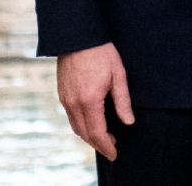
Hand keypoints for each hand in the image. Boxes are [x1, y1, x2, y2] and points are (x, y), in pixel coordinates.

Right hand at [56, 42, 133, 161]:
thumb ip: (123, 101)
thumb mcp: (119, 74)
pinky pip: (70, 117)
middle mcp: (73, 103)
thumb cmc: (101, 53)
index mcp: (89, 100)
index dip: (106, 146)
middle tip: (112, 148)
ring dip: (89, 136)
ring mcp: (65, 99)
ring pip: (75, 127)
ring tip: (105, 138)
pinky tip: (92, 123)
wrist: (78, 37)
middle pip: (84, 134)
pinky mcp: (62, 94)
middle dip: (98, 145)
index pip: (97, 132)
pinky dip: (81, 126)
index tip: (115, 154)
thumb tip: (129, 122)